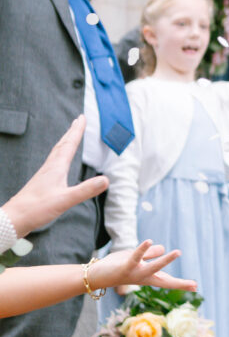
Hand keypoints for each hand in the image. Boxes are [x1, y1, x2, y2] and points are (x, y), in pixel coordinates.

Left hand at [2, 117, 108, 238]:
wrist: (15, 218)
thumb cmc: (37, 209)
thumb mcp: (65, 200)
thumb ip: (85, 190)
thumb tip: (106, 180)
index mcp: (56, 168)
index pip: (70, 145)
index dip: (77, 131)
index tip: (82, 118)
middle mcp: (50, 167)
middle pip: (62, 145)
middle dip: (72, 132)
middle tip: (78, 120)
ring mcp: (44, 174)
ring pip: (56, 152)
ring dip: (65, 141)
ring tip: (70, 136)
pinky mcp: (41, 182)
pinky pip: (53, 162)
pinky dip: (59, 155)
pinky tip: (58, 161)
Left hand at [89, 242, 196, 293]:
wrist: (96, 275)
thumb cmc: (118, 267)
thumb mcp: (136, 259)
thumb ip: (149, 255)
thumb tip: (162, 248)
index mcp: (148, 277)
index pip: (167, 280)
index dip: (181, 283)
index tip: (196, 287)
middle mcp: (144, 278)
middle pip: (165, 281)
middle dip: (179, 283)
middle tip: (195, 285)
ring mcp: (135, 274)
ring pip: (153, 268)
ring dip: (165, 260)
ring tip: (178, 252)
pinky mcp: (125, 267)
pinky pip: (136, 257)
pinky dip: (142, 249)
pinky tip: (149, 241)